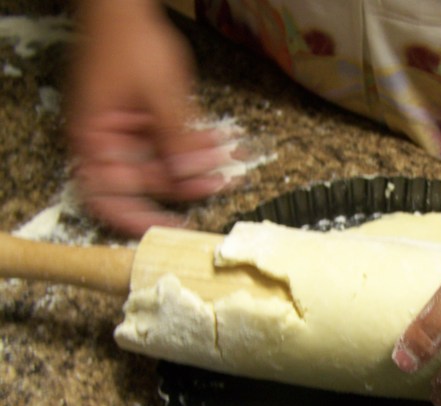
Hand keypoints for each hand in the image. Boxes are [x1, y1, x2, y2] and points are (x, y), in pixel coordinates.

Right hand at [67, 1, 225, 235]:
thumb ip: (176, 137)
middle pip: (145, 183)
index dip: (138, 220)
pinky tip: (219, 143)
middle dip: (184, 185)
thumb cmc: (128, 40)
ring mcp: (127, 132)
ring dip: (195, 165)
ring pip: (165, 165)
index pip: (107, 198)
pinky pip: (171, 144)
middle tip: (216, 184)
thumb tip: (190, 177)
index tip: (171, 229)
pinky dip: (194, 145)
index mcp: (94, 140)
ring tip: (225, 161)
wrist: (124, 5)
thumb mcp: (159, 92)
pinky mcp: (145, 122)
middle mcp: (107, 142)